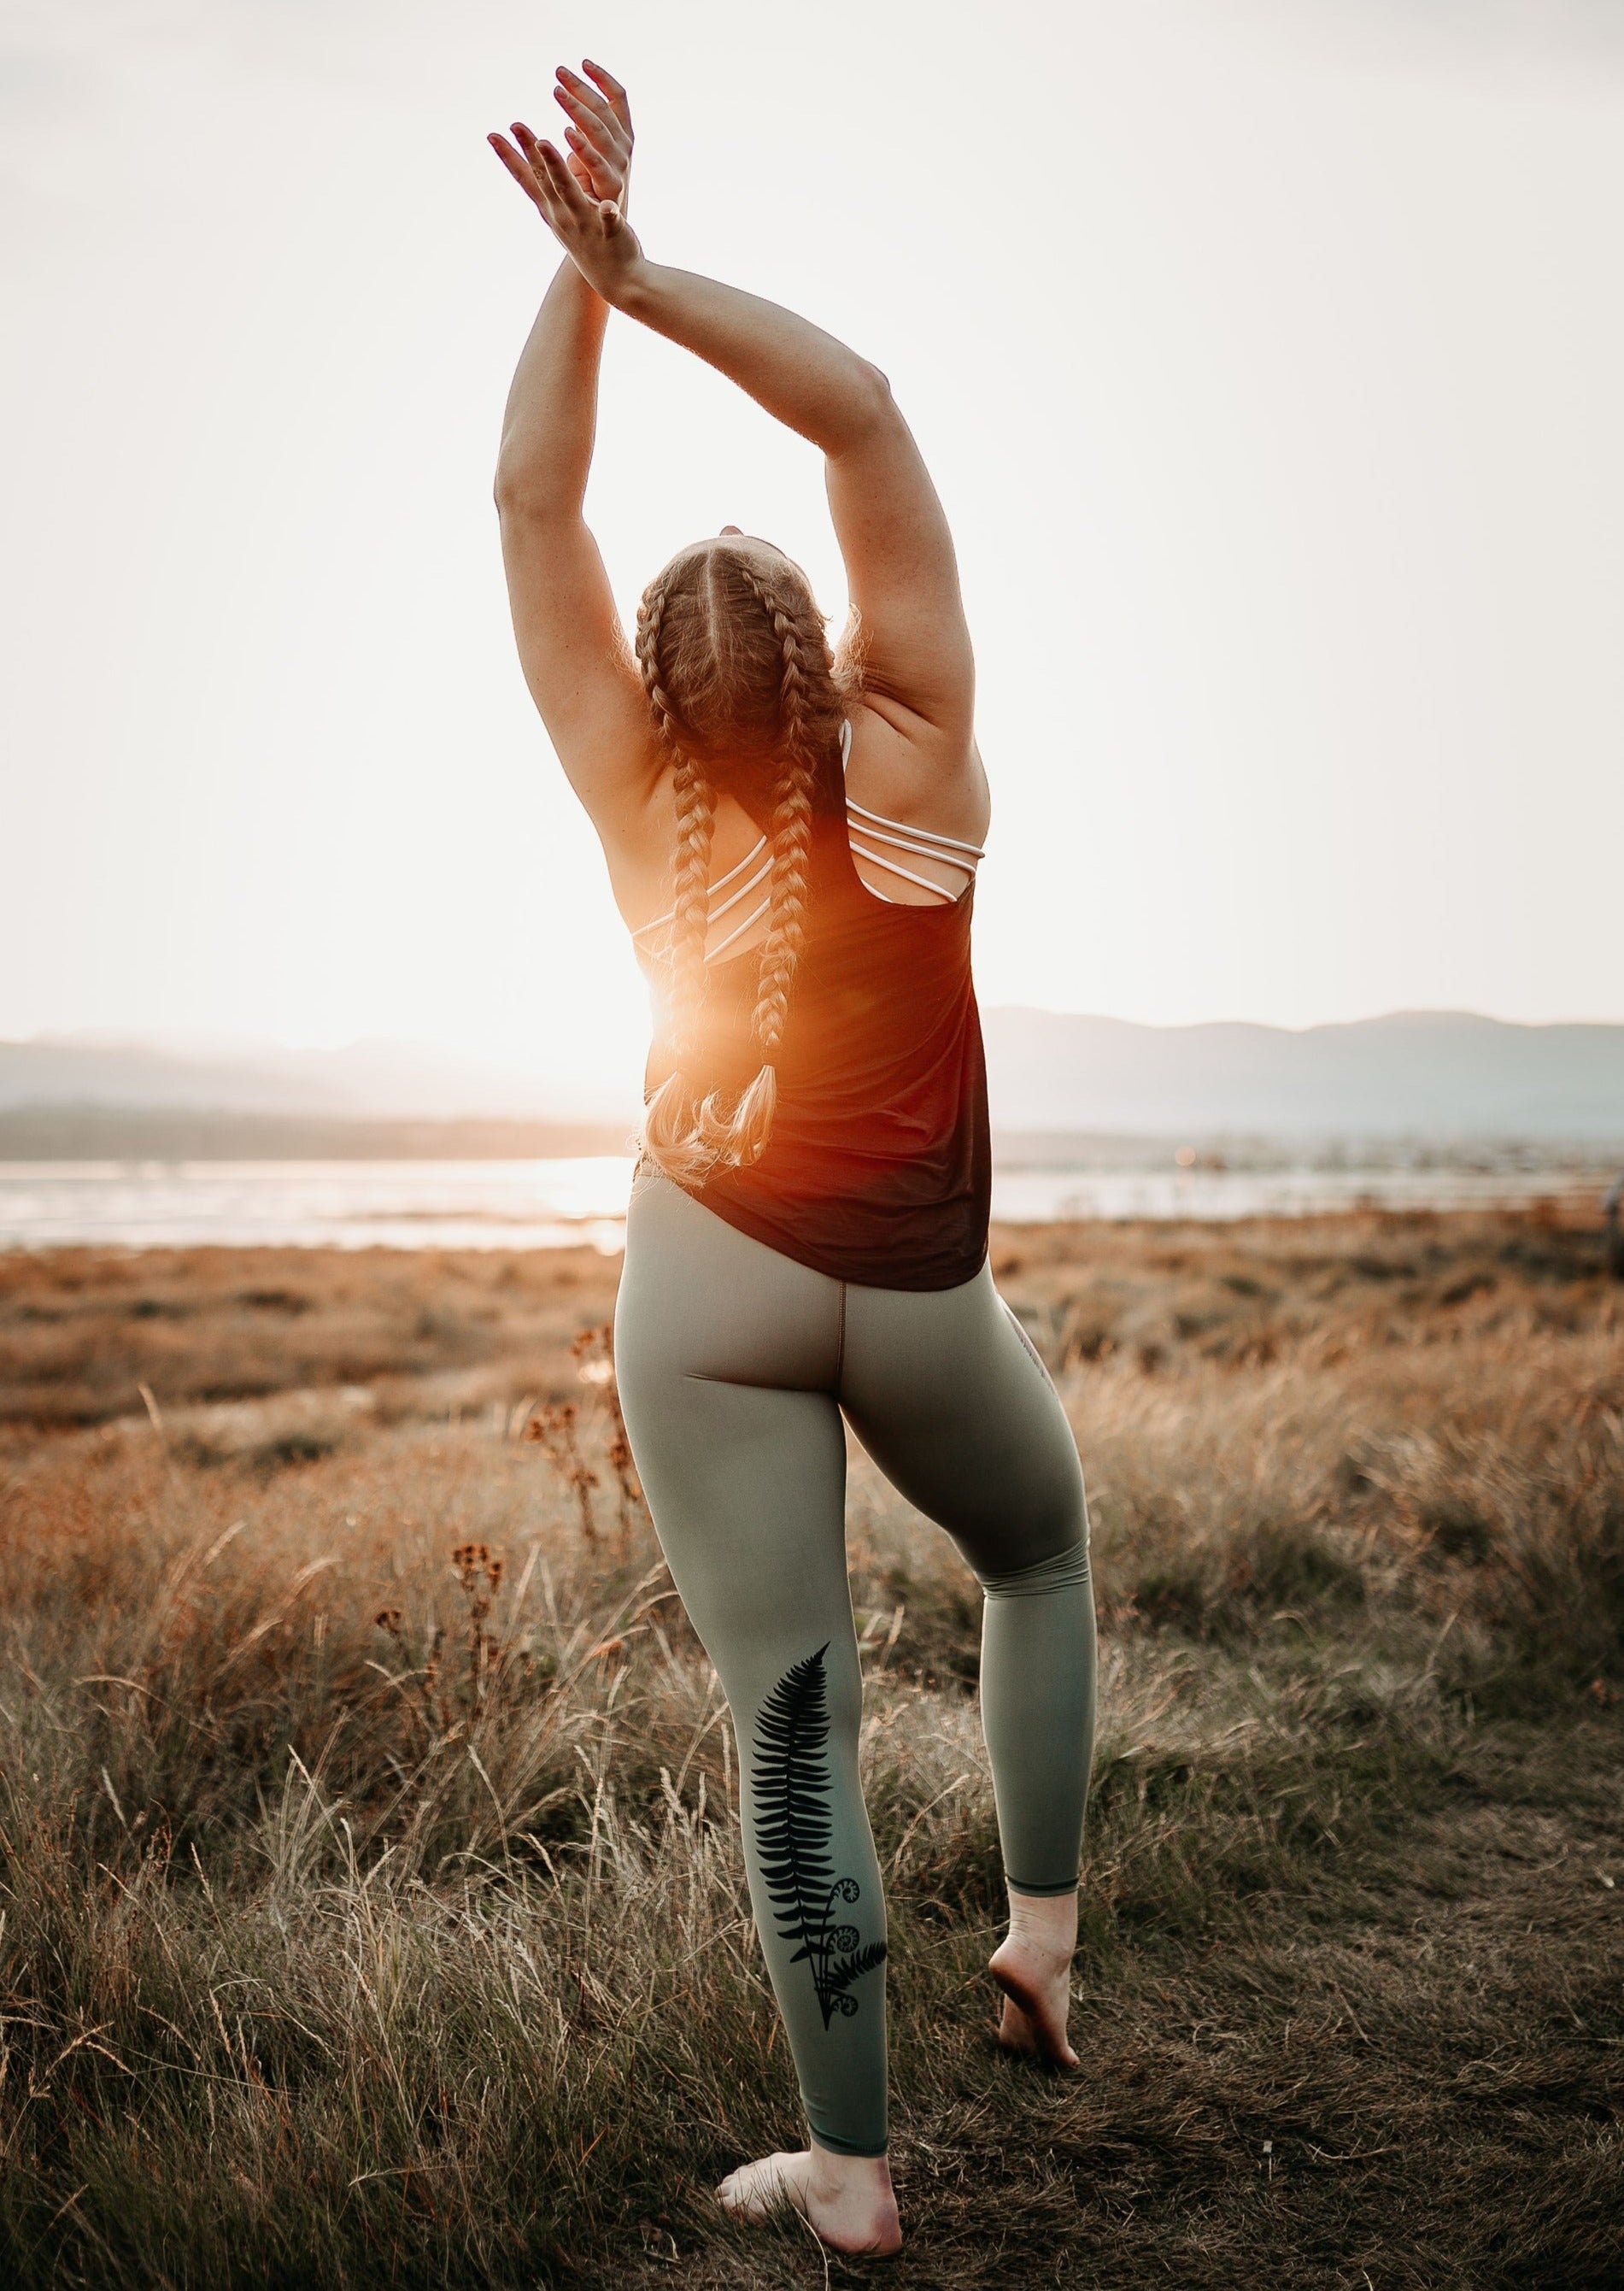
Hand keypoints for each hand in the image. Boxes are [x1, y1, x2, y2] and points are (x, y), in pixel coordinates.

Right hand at [489, 61, 643, 304]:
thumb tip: (538, 155)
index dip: (508, 158)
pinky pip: (608, 221)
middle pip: (543, 180)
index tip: (491, 134)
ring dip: (557, 169)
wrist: (616, 280)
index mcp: (551, 210)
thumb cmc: (588, 241)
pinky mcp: (610, 233)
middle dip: (530, 152)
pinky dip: (607, 214)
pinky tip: (608, 206)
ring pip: (569, 193)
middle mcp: (563, 215)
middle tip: (515, 125)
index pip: (526, 180)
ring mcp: (585, 224)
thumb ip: (551, 187)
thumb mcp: (563, 213)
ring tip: (545, 144)